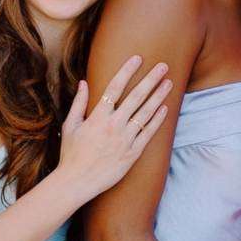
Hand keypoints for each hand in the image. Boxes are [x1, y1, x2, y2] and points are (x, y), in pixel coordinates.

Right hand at [57, 56, 172, 203]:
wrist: (77, 182)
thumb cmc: (71, 154)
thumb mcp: (70, 126)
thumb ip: (78, 103)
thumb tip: (83, 82)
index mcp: (98, 117)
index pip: (115, 87)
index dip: (127, 71)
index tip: (138, 58)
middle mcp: (114, 125)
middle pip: (136, 97)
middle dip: (151, 79)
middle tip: (163, 66)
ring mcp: (125, 139)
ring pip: (146, 113)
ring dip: (159, 96)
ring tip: (169, 83)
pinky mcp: (133, 153)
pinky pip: (149, 133)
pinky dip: (158, 120)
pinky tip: (165, 109)